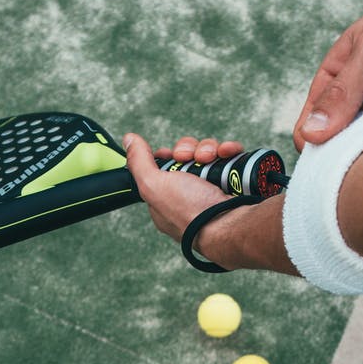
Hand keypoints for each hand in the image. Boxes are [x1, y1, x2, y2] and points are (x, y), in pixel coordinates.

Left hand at [123, 133, 243, 243]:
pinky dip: (228, 151)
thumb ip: (138, 161)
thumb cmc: (189, 213)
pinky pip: (229, 157)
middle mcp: (190, 194)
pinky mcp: (234, 181)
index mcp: (167, 199)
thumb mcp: (153, 185)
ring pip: (208, 153)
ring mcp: (213, 188)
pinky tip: (227, 154)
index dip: (167, 157)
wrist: (230, 224)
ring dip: (208, 149)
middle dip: (188, 150)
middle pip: (186, 156)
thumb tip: (129, 139)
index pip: (163, 169)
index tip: (171, 155)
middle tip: (190, 158)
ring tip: (211, 158)